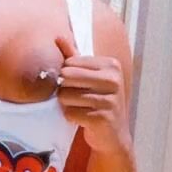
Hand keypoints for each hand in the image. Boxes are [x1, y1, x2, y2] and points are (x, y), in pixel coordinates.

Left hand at [52, 32, 131, 154]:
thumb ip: (73, 57)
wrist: (113, 135)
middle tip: (76, 99)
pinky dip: (71, 118)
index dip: (66, 77)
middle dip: (65, 90)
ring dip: (67, 105)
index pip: (70, 64)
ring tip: (80, 109)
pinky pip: (70, 113)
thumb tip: (58, 37)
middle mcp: (114, 80)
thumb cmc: (98, 102)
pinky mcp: (102, 118)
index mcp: (111, 65)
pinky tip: (82, 119)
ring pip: (67, 96)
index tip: (78, 86)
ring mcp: (110, 100)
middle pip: (67, 78)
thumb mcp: (89, 77)